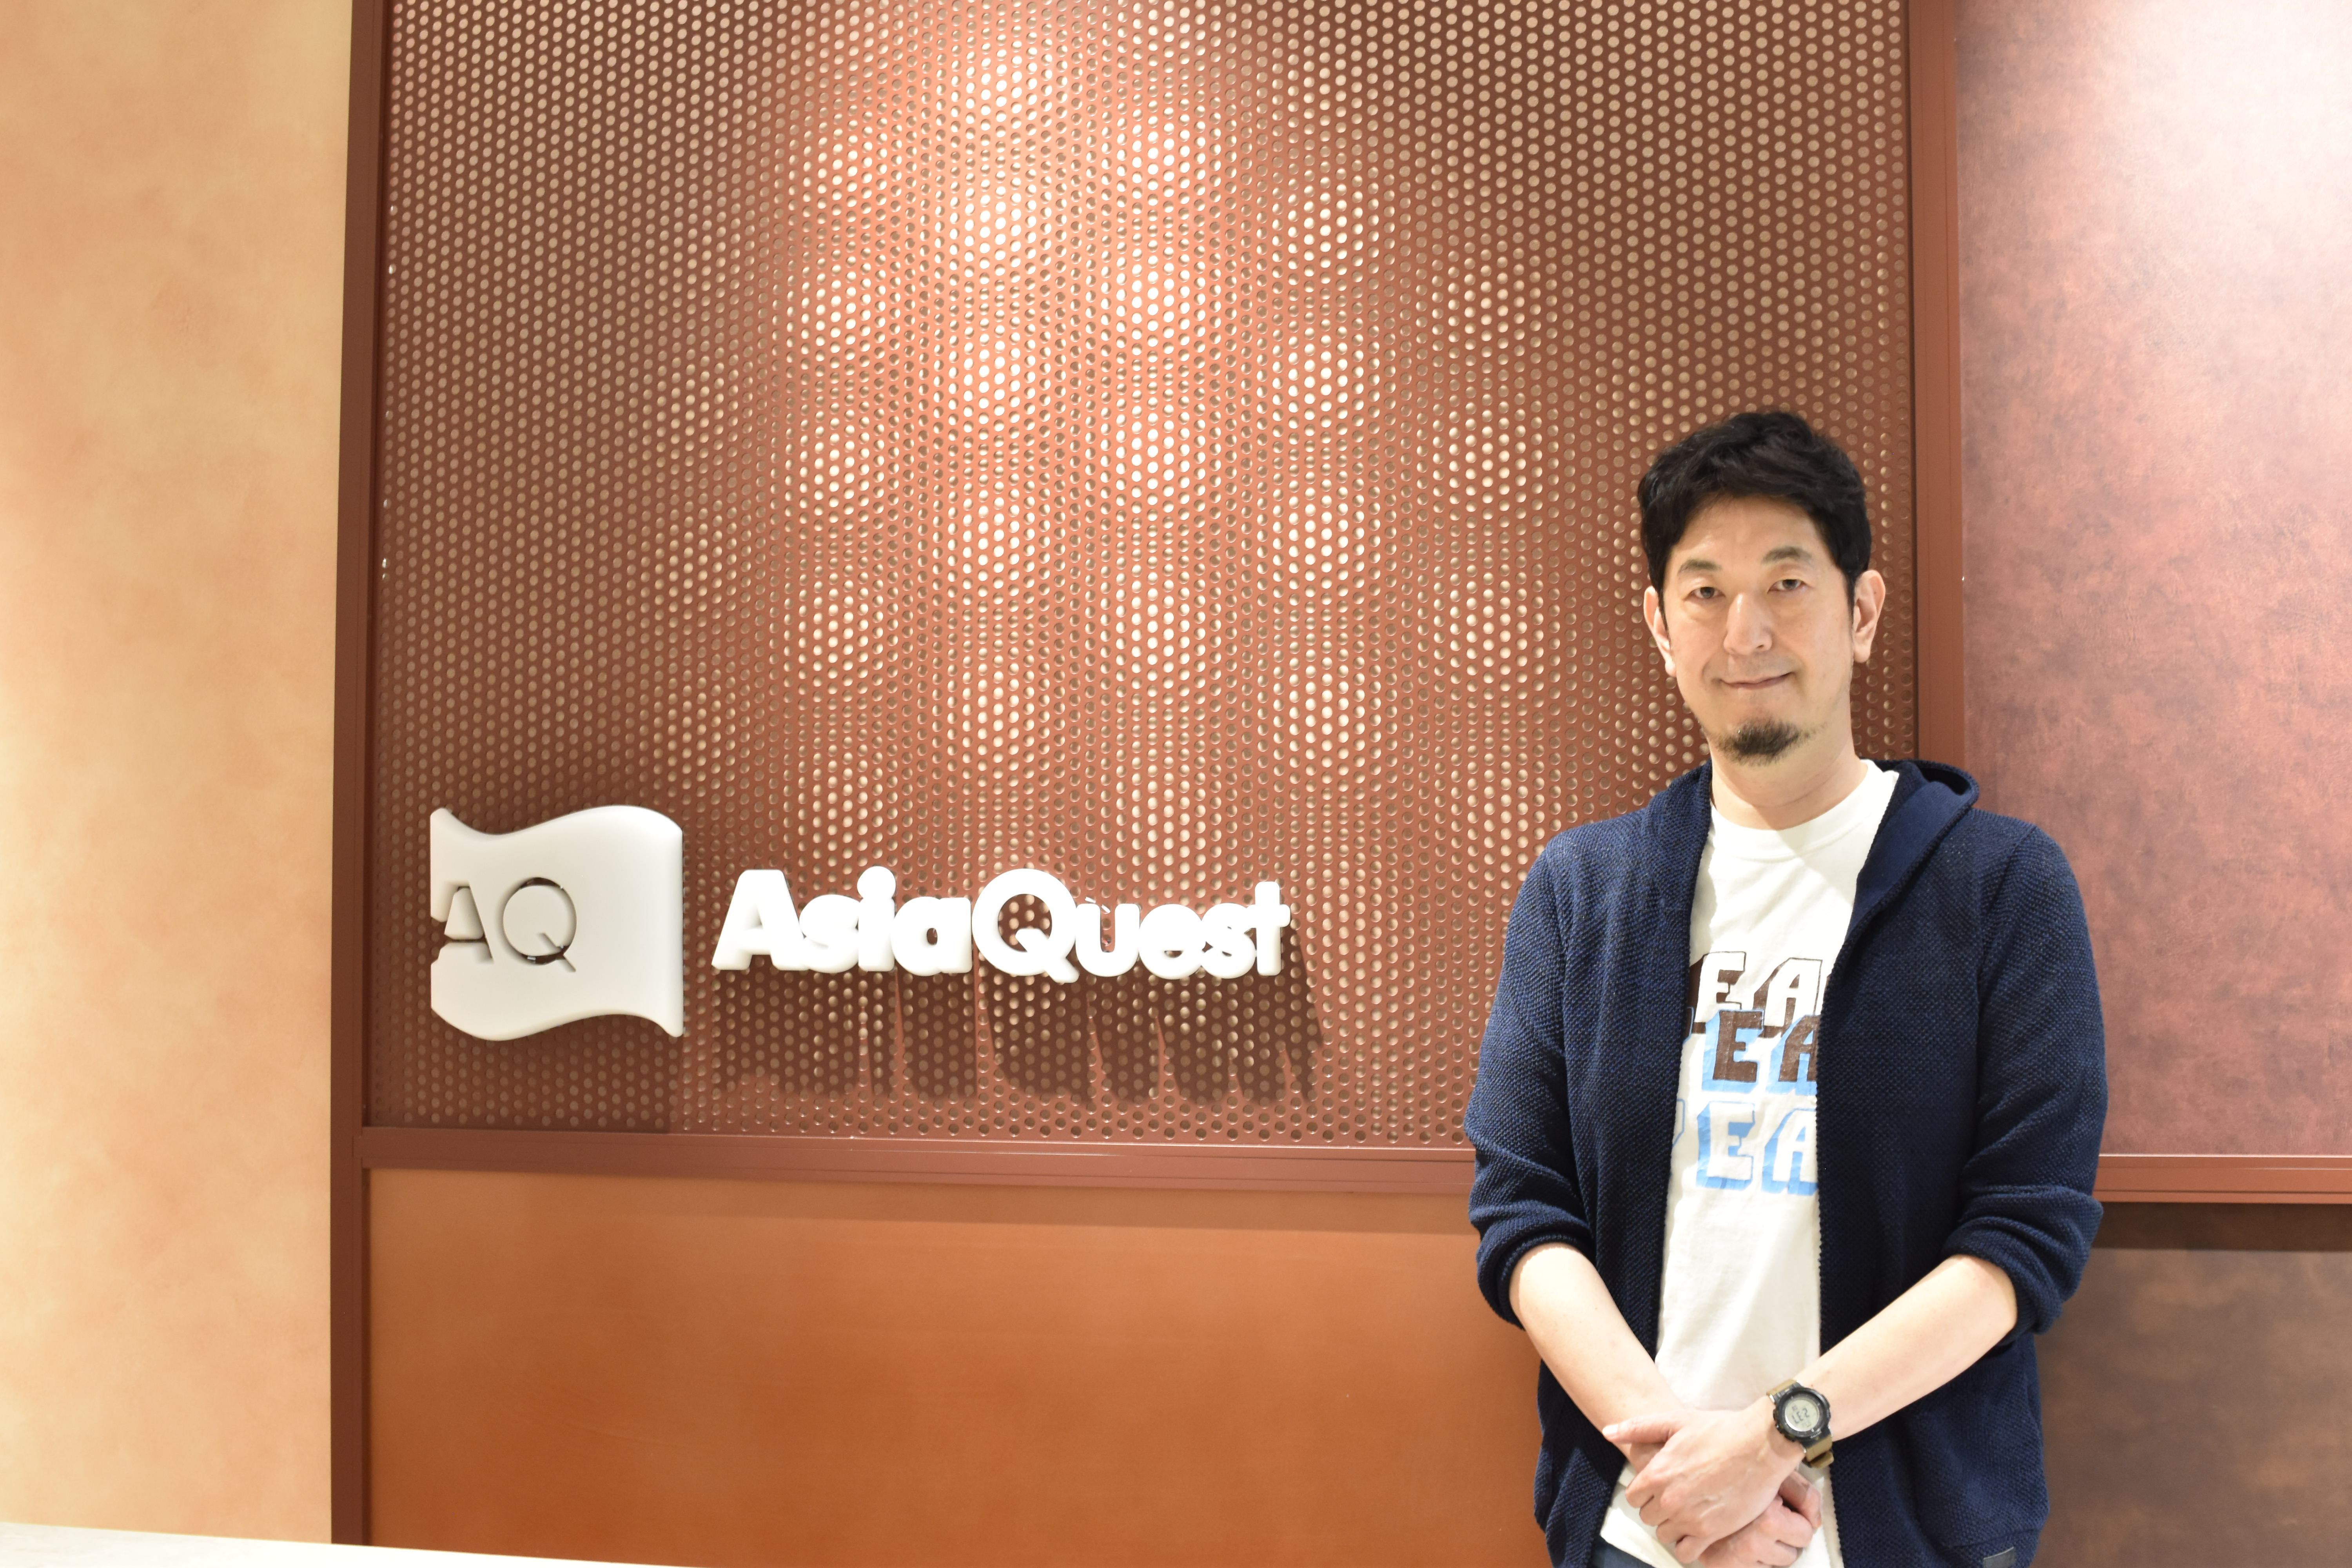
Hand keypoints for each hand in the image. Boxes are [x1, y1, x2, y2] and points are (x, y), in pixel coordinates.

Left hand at [1607, 1401, 1803, 1563]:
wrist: (1761, 1444)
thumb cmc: (1720, 1429)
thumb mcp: (1675, 1420)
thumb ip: (1638, 1428)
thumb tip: (1608, 1431)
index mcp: (1657, 1473)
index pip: (1634, 1497)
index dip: (1646, 1492)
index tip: (1661, 1487)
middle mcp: (1669, 1499)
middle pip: (1648, 1517)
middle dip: (1659, 1509)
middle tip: (1678, 1499)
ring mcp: (1690, 1517)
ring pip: (1665, 1536)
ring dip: (1673, 1527)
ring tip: (1690, 1514)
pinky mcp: (1712, 1531)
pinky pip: (1686, 1553)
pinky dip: (1689, 1546)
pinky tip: (1700, 1531)